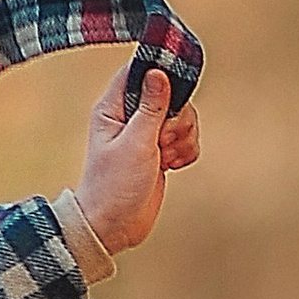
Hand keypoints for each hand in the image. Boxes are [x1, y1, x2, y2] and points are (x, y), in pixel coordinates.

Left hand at [74, 51, 201, 252]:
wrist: (115, 226)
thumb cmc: (112, 188)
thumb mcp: (135, 143)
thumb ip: (151, 107)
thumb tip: (158, 73)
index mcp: (113, 109)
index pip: (136, 71)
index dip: (158, 72)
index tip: (173, 89)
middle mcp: (130, 117)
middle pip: (169, 93)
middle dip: (175, 117)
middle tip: (162, 139)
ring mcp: (146, 134)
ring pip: (182, 117)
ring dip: (182, 137)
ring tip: (165, 156)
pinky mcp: (160, 151)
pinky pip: (186, 139)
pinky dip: (185, 151)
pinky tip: (171, 165)